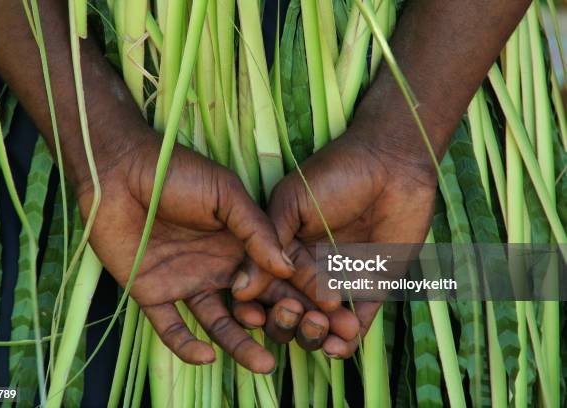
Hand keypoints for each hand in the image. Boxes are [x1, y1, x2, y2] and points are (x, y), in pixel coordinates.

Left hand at [76, 130, 293, 372]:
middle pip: (256, 304)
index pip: (276, 275)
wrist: (118, 169)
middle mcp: (217, 267)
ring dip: (241, 344)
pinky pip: (172, 327)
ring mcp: (186, 282)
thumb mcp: (224, 194)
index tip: (335, 311)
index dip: (305, 293)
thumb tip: (289, 266)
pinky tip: (208, 355)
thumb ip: (255, 229)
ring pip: (219, 322)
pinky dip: (187, 345)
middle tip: (314, 341)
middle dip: (285, 324)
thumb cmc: (175, 172)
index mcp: (238, 243)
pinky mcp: (153, 293)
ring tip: (265, 364)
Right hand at [233, 129, 436, 337]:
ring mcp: (341, 279)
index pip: (266, 288)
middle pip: (290, 310)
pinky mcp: (373, 286)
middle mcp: (310, 269)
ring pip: (321, 323)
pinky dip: (349, 340)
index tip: (251, 316)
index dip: (256, 307)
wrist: (391, 162)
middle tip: (292, 312)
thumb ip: (269, 243)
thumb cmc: (336, 173)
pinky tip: (340, 346)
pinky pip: (358, 320)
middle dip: (287, 322)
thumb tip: (239, 289)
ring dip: (315, 335)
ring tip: (318, 328)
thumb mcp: (292, 202)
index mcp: (286, 249)